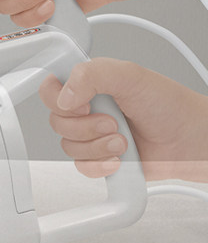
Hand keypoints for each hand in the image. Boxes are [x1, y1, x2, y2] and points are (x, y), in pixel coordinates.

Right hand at [40, 58, 207, 181]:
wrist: (192, 141)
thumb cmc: (169, 106)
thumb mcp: (130, 75)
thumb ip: (92, 74)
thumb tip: (64, 96)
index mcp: (88, 84)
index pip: (50, 88)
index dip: (59, 99)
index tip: (83, 103)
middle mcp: (87, 109)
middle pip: (56, 122)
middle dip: (85, 126)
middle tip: (113, 122)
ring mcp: (92, 136)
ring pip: (69, 146)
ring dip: (98, 147)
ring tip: (123, 140)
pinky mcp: (100, 159)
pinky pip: (82, 167)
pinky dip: (101, 165)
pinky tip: (119, 158)